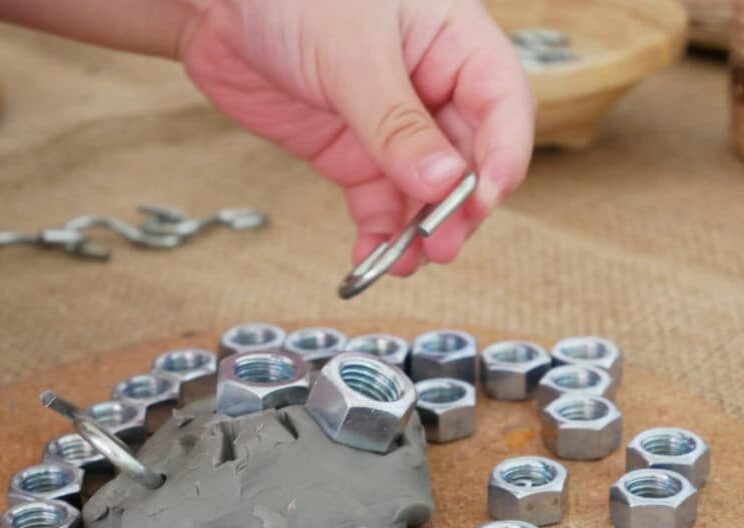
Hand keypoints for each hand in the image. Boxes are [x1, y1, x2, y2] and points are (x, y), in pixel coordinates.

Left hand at [180, 0, 534, 275]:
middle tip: (442, 244)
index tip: (483, 200)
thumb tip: (443, 183)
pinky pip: (379, 205)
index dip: (503, 157)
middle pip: (469, 161)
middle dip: (458, 209)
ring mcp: (391, 129)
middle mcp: (430, 90)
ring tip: (406, 261)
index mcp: (452, 43)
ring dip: (420, 233)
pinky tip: (371, 256)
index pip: (502, 106)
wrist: (215, 5)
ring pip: (425, 194)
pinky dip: (379, 235)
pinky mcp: (354, 157)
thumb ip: (397, 123)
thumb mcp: (353, 52)